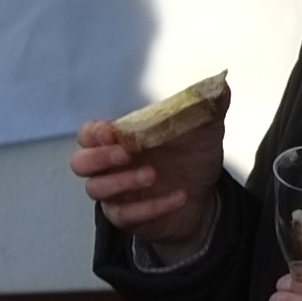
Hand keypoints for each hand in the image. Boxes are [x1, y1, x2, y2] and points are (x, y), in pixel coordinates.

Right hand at [72, 96, 228, 259]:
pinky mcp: (128, 217)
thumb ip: (206, 106)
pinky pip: (125, 216)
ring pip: (96, 190)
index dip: (93, 133)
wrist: (207, 195)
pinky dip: (151, 208)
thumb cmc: (192, 158)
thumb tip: (221, 83)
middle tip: (126, 154)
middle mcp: (110, 167)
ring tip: (152, 175)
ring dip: (122, 182)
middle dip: (98, 158)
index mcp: (120, 141)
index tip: (111, 131)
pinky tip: (179, 197)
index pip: (88, 135)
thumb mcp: (204, 129)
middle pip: (80, 163)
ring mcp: (116, 193)